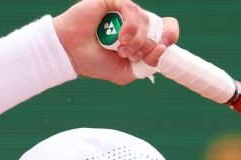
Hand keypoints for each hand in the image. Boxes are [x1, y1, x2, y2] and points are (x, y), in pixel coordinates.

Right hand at [53, 0, 179, 84]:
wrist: (70, 54)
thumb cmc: (95, 61)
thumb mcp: (126, 73)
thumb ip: (146, 66)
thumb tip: (161, 49)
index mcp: (141, 35)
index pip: (168, 29)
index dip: (169, 38)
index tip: (160, 50)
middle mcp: (135, 21)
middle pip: (159, 27)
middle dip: (149, 46)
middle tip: (130, 55)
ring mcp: (124, 10)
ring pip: (146, 20)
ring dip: (138, 41)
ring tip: (121, 49)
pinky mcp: (113, 0)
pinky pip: (132, 9)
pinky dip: (131, 27)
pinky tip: (121, 39)